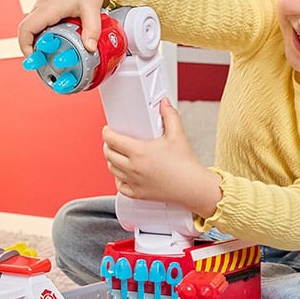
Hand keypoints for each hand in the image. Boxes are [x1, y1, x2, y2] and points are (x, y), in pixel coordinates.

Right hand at [17, 0, 121, 55]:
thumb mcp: (92, 7)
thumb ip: (92, 29)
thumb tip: (90, 47)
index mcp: (48, 6)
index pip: (26, 28)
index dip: (25, 46)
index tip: (33, 58)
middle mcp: (42, 6)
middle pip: (27, 31)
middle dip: (33, 48)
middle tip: (46, 60)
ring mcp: (43, 6)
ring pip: (34, 28)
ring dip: (40, 41)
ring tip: (54, 52)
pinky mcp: (47, 8)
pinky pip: (40, 24)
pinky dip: (45, 34)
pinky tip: (58, 41)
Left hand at [102, 100, 221, 217]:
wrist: (192, 187)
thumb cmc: (185, 165)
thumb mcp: (177, 135)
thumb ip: (169, 116)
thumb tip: (164, 104)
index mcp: (139, 152)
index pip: (112, 140)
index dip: (107, 132)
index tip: (108, 130)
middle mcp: (133, 168)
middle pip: (109, 154)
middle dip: (108, 145)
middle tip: (112, 141)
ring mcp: (134, 182)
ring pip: (112, 170)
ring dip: (111, 160)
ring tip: (117, 155)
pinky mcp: (138, 194)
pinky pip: (120, 186)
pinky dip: (118, 178)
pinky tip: (123, 174)